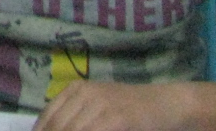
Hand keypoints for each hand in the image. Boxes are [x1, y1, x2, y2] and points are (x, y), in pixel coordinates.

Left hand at [35, 81, 192, 130]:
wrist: (167, 104)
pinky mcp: (118, 118)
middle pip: (58, 125)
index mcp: (76, 89)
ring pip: (73, 130)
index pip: (48, 116)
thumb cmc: (132, 109)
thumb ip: (77, 116)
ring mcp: (101, 104)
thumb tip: (50, 128)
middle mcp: (85, 93)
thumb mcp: (99, 107)